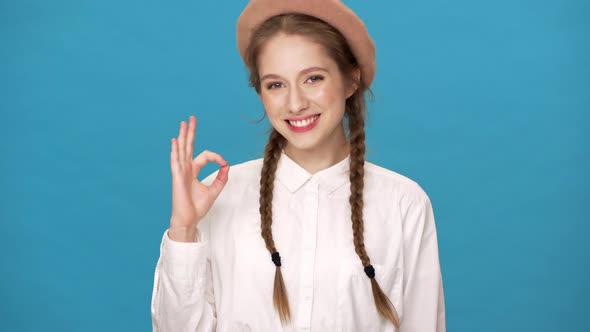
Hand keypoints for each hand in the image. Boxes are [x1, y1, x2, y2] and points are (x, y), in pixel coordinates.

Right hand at [168, 115, 229, 241]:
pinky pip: (176, 161)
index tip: (224, 164)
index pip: (205, 156)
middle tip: (191, 118)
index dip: (216, 157)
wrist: (189, 219)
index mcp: (193, 171)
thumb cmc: (198, 207)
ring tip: (183, 123)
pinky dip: (175, 150)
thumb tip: (227, 166)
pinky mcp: (177, 178)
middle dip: (190, 132)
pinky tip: (175, 140)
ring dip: (183, 136)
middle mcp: (186, 169)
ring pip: (182, 150)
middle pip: (188, 146)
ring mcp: (180, 172)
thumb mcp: (215, 190)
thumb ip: (221, 178)